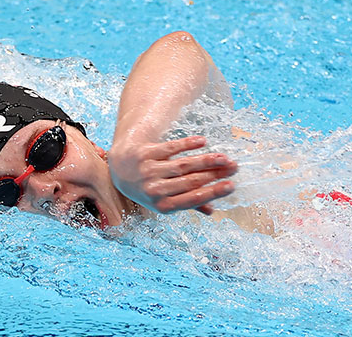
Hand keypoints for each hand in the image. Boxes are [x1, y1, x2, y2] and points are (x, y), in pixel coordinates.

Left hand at [107, 135, 236, 214]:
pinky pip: (169, 148)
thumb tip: (212, 211)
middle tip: (234, 168)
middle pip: (191, 181)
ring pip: (183, 165)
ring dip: (206, 160)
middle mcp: (153, 190)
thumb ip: (186, 202)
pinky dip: (187, 145)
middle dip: (215, 174)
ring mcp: (147, 171)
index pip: (192, 199)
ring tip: (224, 157)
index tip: (232, 186)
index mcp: (161, 205)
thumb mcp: (162, 199)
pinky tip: (203, 142)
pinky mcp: (143, 153)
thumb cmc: (146, 187)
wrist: (117, 168)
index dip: (213, 193)